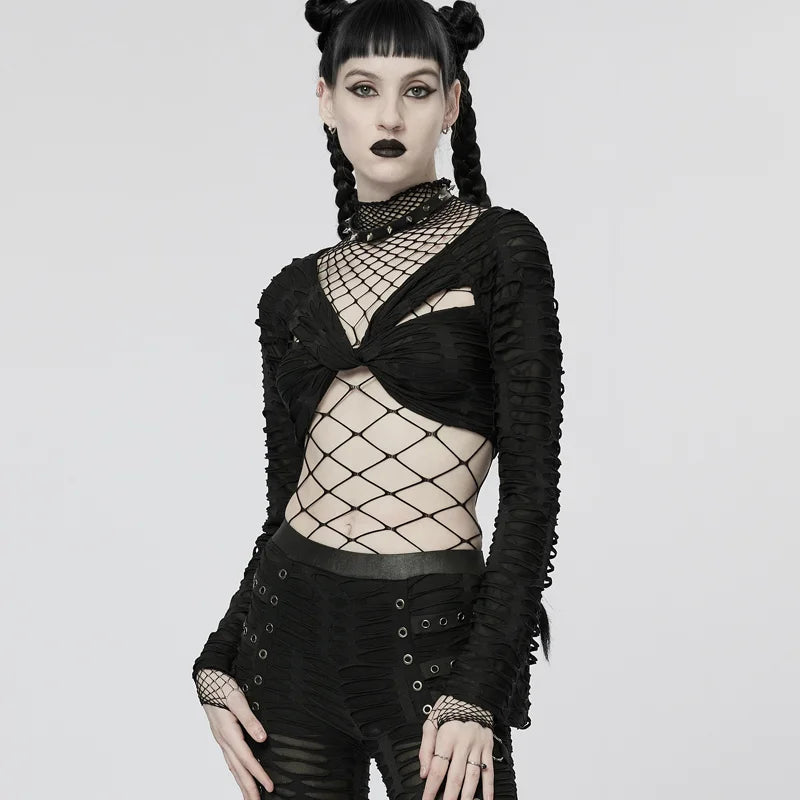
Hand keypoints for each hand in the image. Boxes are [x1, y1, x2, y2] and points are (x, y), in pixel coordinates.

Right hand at [196, 669, 273, 799]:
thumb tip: (262, 738)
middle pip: (238, 770)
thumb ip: (250, 720)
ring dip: (241, 783)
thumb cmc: (222, 687)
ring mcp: (221, 740)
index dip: (258, 774)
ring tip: (249, 797)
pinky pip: (230, 759)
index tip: (269, 787)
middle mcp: (224, 740)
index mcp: (228, 733)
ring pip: (233, 767)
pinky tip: (239, 775)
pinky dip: (236, 771)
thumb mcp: (237, 700)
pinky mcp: (222, 736)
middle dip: (248, 789)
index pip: (246, 759)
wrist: (207, 679)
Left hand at [418, 694, 494, 799]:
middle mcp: (463, 743)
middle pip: (455, 776)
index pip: (437, 768)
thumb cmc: (449, 709)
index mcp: (447, 737)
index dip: (431, 788)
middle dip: (449, 797)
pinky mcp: (488, 749)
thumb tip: (424, 772)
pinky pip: (490, 771)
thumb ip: (426, 747)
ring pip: (473, 777)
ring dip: (467, 796)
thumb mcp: (431, 722)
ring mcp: (477, 747)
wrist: (472, 695)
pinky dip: (489, 788)